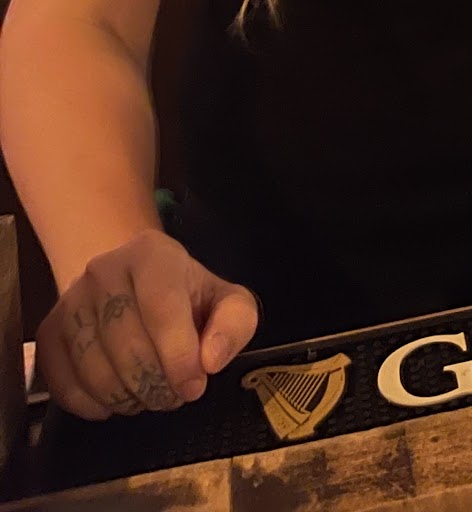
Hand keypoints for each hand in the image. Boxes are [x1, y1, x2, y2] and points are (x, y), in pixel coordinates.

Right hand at [38, 230, 258, 420]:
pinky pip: (64, 386)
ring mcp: (70, 301)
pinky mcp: (48, 334)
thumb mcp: (225, 300)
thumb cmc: (184, 297)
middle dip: (155, 383)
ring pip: (94, 369)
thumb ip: (234, 323)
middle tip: (171, 395)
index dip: (179, 356)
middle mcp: (103, 270)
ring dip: (126, 397)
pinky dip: (93, 406)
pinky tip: (116, 399)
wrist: (129, 283)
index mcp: (151, 253)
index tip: (193, 387)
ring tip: (147, 395)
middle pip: (126, 344)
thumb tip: (211, 361)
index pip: (162, 308)